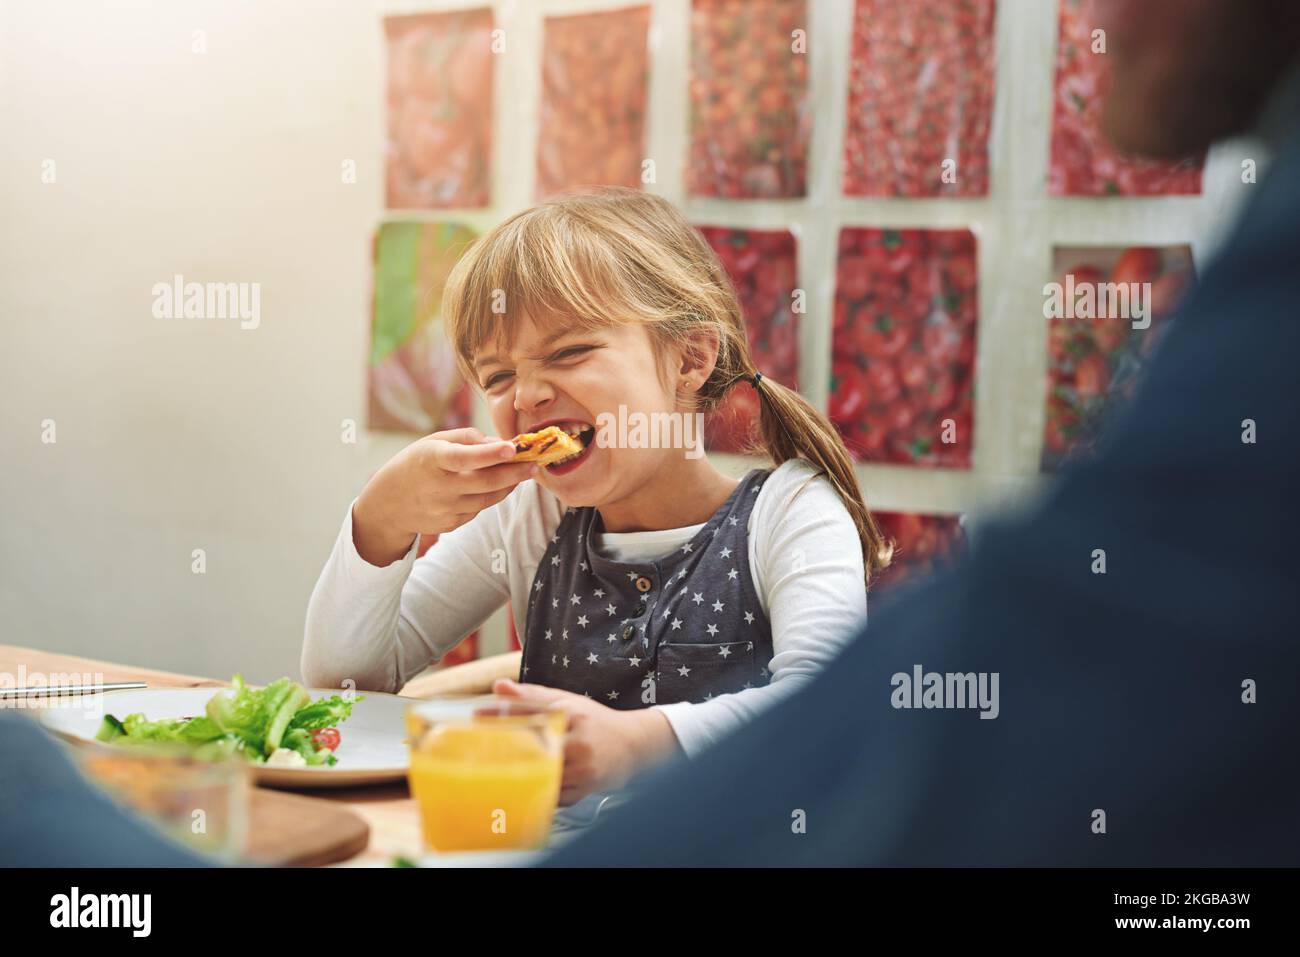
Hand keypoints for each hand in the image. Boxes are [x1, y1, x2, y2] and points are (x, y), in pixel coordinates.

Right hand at [352, 428, 535, 565]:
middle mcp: (437, 487)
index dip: (488, 454)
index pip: (462, 458)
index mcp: (430, 460)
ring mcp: (443, 510)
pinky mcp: (449, 525)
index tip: (512, 447)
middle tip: (535, 464)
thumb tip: (500, 444)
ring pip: (487, 499)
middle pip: (484, 483)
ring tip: (524, 472)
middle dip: (514, 473)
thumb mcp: (433, 442)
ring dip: (508, 485)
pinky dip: (490, 497)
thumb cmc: (417, 464)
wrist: (387, 505)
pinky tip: (494, 486)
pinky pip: (478, 510)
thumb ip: (467, 438)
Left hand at [492, 678, 680, 804]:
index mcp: (572, 713)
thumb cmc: (594, 722)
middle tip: (482, 750)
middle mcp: (578, 740)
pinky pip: (553, 795)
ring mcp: (583, 767)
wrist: (634, 745)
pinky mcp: (586, 789)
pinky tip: (524, 788)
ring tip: (497, 772)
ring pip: (543, 775)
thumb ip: (531, 695)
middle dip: (508, 749)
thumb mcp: (566, 702)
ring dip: (521, 774)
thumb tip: (498, 686)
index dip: (502, 713)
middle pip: (534, 747)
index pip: (531, 711)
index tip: (476, 714)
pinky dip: (538, 790)